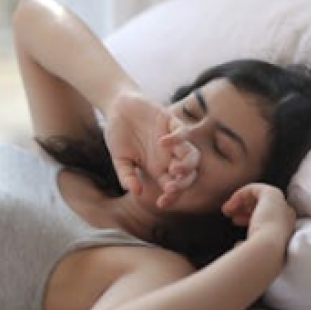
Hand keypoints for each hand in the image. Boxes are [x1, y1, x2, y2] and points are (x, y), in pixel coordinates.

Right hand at [104, 92, 199, 206]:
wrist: (117, 107)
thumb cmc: (119, 135)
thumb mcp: (119, 158)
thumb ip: (126, 175)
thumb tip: (135, 192)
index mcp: (159, 168)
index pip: (172, 187)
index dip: (172, 197)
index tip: (161, 202)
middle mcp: (170, 156)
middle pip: (188, 174)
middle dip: (183, 184)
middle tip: (170, 187)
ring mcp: (173, 139)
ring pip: (193, 155)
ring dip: (188, 165)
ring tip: (175, 169)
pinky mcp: (171, 121)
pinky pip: (183, 132)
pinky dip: (177, 139)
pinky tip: (162, 142)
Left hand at [221, 184, 295, 253]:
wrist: (267, 249)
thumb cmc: (259, 255)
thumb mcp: (253, 248)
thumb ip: (248, 243)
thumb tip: (237, 244)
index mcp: (285, 228)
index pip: (267, 217)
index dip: (249, 217)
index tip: (235, 222)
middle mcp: (286, 215)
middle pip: (263, 205)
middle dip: (245, 208)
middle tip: (230, 215)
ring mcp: (281, 203)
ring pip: (258, 196)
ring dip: (240, 201)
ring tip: (226, 210)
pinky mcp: (273, 194)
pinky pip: (254, 188)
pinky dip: (240, 194)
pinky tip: (230, 205)